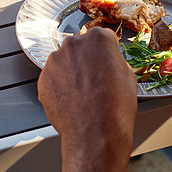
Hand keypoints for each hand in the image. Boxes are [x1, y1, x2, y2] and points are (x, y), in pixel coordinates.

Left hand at [38, 27, 135, 171]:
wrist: (94, 134)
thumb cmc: (115, 109)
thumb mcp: (128, 77)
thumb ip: (115, 61)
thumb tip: (109, 62)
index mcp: (98, 39)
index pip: (103, 37)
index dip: (107, 51)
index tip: (107, 61)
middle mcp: (73, 44)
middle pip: (80, 47)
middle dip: (86, 60)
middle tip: (95, 80)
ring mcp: (55, 60)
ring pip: (65, 62)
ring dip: (72, 73)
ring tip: (83, 94)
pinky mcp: (43, 78)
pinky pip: (53, 78)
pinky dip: (60, 86)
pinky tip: (72, 101)